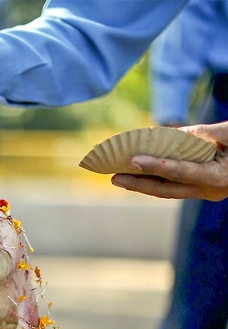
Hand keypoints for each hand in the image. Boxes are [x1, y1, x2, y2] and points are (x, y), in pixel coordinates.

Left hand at [112, 121, 227, 200]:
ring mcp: (206, 192)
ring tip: (117, 176)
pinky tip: (137, 172)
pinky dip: (155, 178)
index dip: (156, 166)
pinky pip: (174, 185)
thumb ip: (204, 134)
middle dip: (138, 183)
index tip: (132, 160)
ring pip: (168, 190)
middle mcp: (211, 190)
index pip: (182, 172)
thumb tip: (171, 136)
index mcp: (219, 177)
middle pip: (168, 189)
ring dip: (142, 183)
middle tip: (112, 177)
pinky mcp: (201, 188)